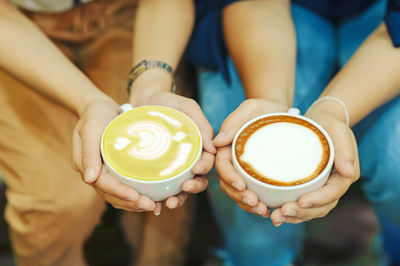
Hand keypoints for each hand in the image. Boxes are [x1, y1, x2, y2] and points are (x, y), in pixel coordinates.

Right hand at [72, 97, 161, 213]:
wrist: (99, 106)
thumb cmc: (96, 114)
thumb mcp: (91, 128)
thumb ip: (88, 152)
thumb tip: (88, 179)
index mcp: (85, 165)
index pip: (103, 184)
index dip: (120, 193)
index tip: (137, 197)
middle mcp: (93, 172)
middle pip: (111, 195)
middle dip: (131, 203)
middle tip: (151, 206)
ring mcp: (103, 172)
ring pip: (117, 195)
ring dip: (134, 204)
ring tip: (154, 206)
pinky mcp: (113, 170)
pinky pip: (123, 187)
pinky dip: (135, 195)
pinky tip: (151, 198)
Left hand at [130, 70, 215, 209]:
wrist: (142, 102)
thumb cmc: (167, 102)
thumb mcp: (186, 107)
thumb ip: (201, 124)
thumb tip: (213, 147)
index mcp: (199, 146)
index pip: (207, 161)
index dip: (204, 168)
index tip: (197, 169)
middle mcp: (188, 160)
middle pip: (197, 179)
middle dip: (193, 188)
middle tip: (184, 188)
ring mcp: (173, 167)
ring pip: (181, 189)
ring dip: (179, 199)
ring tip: (168, 203)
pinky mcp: (157, 172)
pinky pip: (161, 188)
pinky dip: (160, 199)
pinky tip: (154, 205)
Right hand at [214, 99, 288, 216]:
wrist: (281, 113)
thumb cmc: (264, 108)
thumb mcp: (250, 108)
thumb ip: (234, 121)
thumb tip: (217, 142)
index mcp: (226, 147)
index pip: (222, 165)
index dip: (228, 177)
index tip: (241, 186)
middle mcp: (231, 161)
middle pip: (227, 183)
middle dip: (238, 196)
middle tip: (255, 203)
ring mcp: (242, 170)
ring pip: (238, 192)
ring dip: (246, 205)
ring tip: (263, 211)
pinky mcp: (255, 176)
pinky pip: (251, 193)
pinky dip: (256, 204)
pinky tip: (267, 209)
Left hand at [270, 109, 359, 225]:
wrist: (319, 121)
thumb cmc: (329, 124)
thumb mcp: (338, 130)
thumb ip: (345, 149)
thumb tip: (349, 173)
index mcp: (343, 176)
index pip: (333, 193)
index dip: (318, 200)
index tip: (301, 201)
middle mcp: (333, 186)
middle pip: (320, 207)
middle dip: (302, 213)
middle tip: (282, 212)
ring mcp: (320, 189)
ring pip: (310, 210)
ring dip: (294, 217)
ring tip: (275, 218)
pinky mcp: (308, 188)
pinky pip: (301, 205)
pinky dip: (289, 213)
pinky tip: (274, 214)